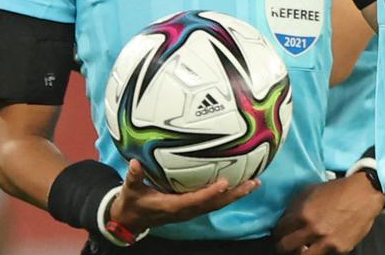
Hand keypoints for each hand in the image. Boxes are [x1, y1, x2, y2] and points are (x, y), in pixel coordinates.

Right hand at [108, 159, 259, 232]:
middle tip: (253, 183)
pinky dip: (227, 194)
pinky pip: (213, 202)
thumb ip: (133, 177)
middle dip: (234, 194)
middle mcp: (186, 210)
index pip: (195, 200)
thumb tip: (135, 163)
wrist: (132, 220)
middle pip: (214, 204)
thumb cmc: (132, 203)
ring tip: (254, 183)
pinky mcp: (192, 208)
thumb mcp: (130, 191)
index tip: (225, 182)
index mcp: (172, 206)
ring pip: (217, 204)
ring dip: (236, 194)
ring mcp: (190, 210)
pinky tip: (237, 184)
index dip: (210, 193)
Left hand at [272, 174, 384, 253]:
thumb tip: (285, 218)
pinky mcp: (340, 249)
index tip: (277, 234)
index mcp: (303, 214)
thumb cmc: (336, 190)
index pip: (280, 230)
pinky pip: (324, 254)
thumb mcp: (310, 191)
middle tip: (283, 246)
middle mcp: (313, 230)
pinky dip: (320, 251)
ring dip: (299, 253)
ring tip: (299, 250)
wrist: (363, 194)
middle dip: (282, 247)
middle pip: (286, 247)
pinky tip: (318, 247)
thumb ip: (296, 206)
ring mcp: (327, 242)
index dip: (276, 233)